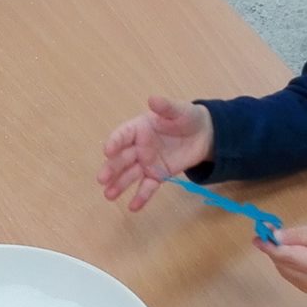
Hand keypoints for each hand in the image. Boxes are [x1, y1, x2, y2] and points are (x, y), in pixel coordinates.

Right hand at [98, 96, 214, 210]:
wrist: (205, 135)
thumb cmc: (187, 118)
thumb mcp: (179, 110)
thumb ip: (165, 107)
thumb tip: (152, 99)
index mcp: (139, 128)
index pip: (123, 135)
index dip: (115, 142)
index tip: (108, 150)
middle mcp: (138, 147)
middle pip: (122, 158)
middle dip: (111, 168)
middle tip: (102, 179)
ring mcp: (147, 163)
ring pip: (130, 175)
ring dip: (119, 185)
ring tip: (108, 196)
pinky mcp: (158, 175)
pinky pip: (148, 187)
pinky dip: (141, 197)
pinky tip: (133, 207)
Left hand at [257, 223, 306, 293]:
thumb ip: (298, 235)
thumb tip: (274, 237)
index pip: (286, 256)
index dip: (269, 246)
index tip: (257, 236)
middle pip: (282, 263)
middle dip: (273, 247)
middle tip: (269, 229)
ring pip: (282, 269)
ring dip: (278, 254)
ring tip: (286, 239)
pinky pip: (288, 273)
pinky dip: (285, 262)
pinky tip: (293, 252)